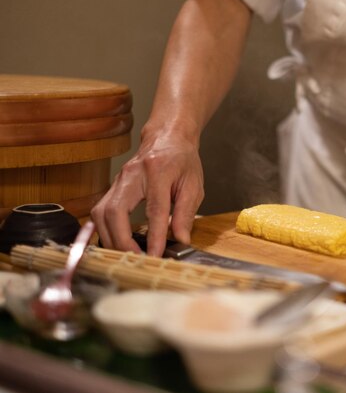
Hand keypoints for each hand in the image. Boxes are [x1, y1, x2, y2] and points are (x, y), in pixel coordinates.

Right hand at [91, 133, 204, 256]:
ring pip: (101, 213)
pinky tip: (117, 242)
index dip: (154, 235)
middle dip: (122, 239)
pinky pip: (101, 212)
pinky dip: (106, 230)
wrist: (167, 137)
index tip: (156, 255)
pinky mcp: (112, 187)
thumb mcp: (193, 185)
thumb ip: (186, 213)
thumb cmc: (182, 161)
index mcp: (158, 171)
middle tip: (136, 258)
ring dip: (111, 238)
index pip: (155, 209)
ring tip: (128, 255)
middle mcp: (132, 174)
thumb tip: (181, 239)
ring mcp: (118, 180)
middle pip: (115, 211)